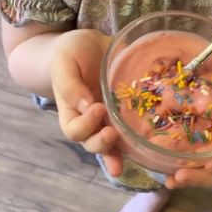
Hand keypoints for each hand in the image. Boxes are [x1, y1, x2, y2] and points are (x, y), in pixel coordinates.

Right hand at [49, 29, 123, 175]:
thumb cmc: (71, 54)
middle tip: (111, 134)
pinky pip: (131, 132)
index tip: (97, 107)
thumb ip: (70, 85)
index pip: (74, 129)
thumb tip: (87, 107)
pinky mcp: (126, 114)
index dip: (85, 124)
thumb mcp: (64, 63)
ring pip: (111, 145)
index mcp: (70, 112)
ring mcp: (108, 120)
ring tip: (120, 166)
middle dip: (101, 144)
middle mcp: (89, 122)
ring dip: (116, 156)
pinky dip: (137, 143)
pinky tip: (147, 150)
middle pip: (91, 143)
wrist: (88, 45)